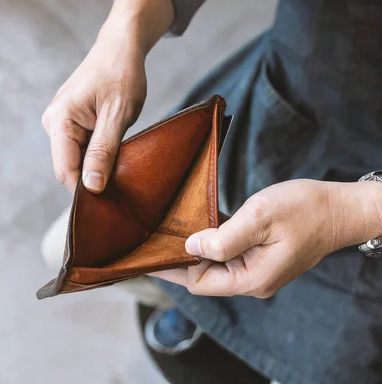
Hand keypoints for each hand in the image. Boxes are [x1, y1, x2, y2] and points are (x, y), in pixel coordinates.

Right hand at [41, 0, 173, 192]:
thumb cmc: (121, 75)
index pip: (65, 170)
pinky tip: (114, 154)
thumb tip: (91, 187)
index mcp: (59, 120)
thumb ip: (102, 152)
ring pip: (75, 159)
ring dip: (96, 167)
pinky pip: (80, 148)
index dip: (84, 190)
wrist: (120, 47)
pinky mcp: (69, 123)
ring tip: (120, 166)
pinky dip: (96, 156)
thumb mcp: (117, 116)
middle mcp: (53, 122)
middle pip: (68, 167)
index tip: (108, 205)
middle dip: (91, 180)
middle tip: (121, 188)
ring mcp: (60, 123)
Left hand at [153, 179, 381, 297]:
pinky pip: (228, 254)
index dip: (174, 267)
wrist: (340, 208)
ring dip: (195, 248)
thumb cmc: (304, 210)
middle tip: (155, 237)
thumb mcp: (259, 218)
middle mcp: (252, 280)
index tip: (150, 251)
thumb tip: (190, 246)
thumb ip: (223, 237)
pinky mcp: (261, 257)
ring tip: (170, 230)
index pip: (199, 282)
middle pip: (204, 276)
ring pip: (215, 264)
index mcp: (251, 278)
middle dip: (180, 258)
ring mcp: (257, 270)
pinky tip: (198, 225)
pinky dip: (212, 242)